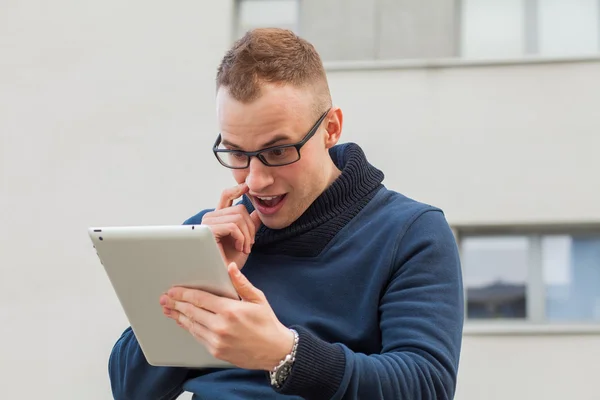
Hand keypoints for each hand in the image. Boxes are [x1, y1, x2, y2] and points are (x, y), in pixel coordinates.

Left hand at [160, 262, 294, 370]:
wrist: (275, 351)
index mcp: (230, 310)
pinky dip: (189, 328)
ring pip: (192, 325)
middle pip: (192, 312)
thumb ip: (241, 283)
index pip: (200, 299)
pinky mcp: (216, 351)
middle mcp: (221, 326)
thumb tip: (230, 268)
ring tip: (169, 310)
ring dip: (178, 316)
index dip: (184, 294)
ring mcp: (217, 341)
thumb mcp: (257, 299)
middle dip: (176, 304)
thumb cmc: (267, 323)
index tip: (173, 290)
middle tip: (165, 299)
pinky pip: (198, 337)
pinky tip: (184, 322)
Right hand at [201, 183, 260, 268]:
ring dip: (247, 235)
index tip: (247, 187)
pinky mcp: (208, 230)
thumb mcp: (245, 240)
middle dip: (250, 227)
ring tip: (244, 248)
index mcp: (218, 218)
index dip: (237, 189)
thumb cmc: (231, 262)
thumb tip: (258, 211)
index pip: (226, 196)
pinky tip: (240, 248)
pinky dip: (242, 238)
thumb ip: (250, 225)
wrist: (224, 277)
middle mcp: (210, 218)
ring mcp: (208, 223)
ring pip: (238, 217)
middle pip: (239, 208)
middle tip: (249, 244)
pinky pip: (233, 226)